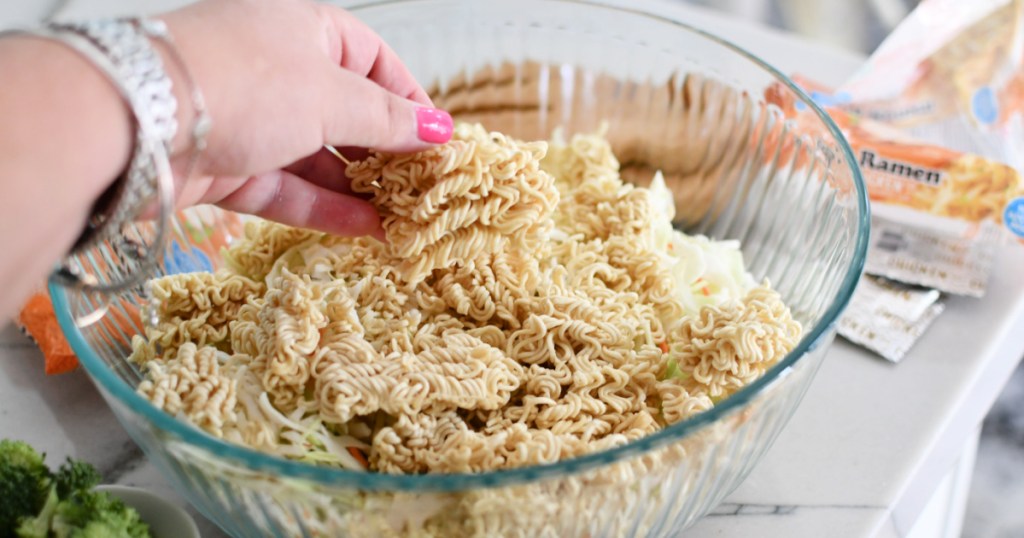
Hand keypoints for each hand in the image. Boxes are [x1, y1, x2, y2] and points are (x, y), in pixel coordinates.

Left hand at [158, 0, 451, 237]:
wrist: (138, 120)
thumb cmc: (242, 81)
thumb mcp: (332, 96)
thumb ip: (388, 120)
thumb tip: (439, 131)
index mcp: (303, 28)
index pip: (372, 59)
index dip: (408, 99)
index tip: (437, 139)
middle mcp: (276, 68)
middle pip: (344, 112)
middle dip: (384, 151)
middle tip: (423, 186)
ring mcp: (249, 119)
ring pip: (316, 156)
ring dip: (358, 187)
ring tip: (402, 217)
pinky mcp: (227, 165)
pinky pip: (287, 187)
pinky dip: (324, 207)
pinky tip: (366, 229)